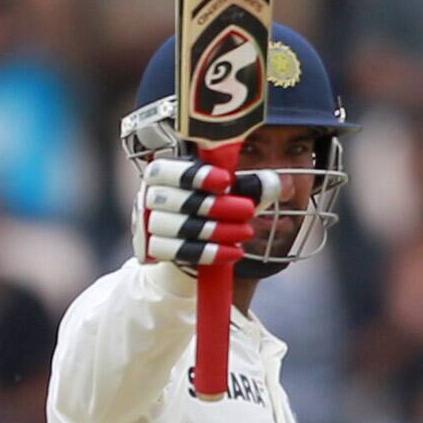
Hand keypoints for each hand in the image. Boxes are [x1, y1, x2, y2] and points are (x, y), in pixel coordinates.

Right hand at [132, 157, 279, 265]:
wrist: (197, 242)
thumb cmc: (216, 206)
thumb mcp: (235, 192)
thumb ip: (252, 185)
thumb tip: (273, 183)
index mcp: (164, 171)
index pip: (169, 170)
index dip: (195, 175)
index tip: (226, 181)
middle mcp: (151, 194)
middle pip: (175, 200)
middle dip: (214, 206)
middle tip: (248, 210)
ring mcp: (150, 222)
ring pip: (175, 227)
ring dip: (214, 231)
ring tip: (246, 232)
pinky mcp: (154, 248)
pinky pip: (176, 252)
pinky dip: (207, 252)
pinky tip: (233, 252)